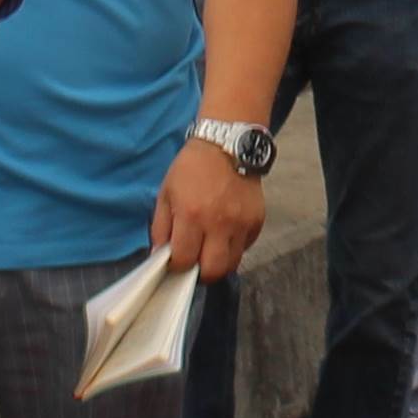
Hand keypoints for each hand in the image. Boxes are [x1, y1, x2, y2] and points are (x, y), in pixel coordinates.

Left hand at [151, 138, 264, 282]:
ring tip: (210, 250)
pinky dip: (235, 247)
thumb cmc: (192, 168)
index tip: (176, 260)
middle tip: (195, 261)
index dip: (177, 265)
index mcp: (191, 215)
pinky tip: (226, 234)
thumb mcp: (166, 193)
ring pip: (233, 263)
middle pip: (213, 271)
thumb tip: (160, 257)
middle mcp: (219, 223)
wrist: (226, 145)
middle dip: (201, 272)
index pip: (184, 260)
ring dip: (219, 262)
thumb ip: (161, 228)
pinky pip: (246, 247)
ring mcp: (242, 223)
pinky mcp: (257, 221)